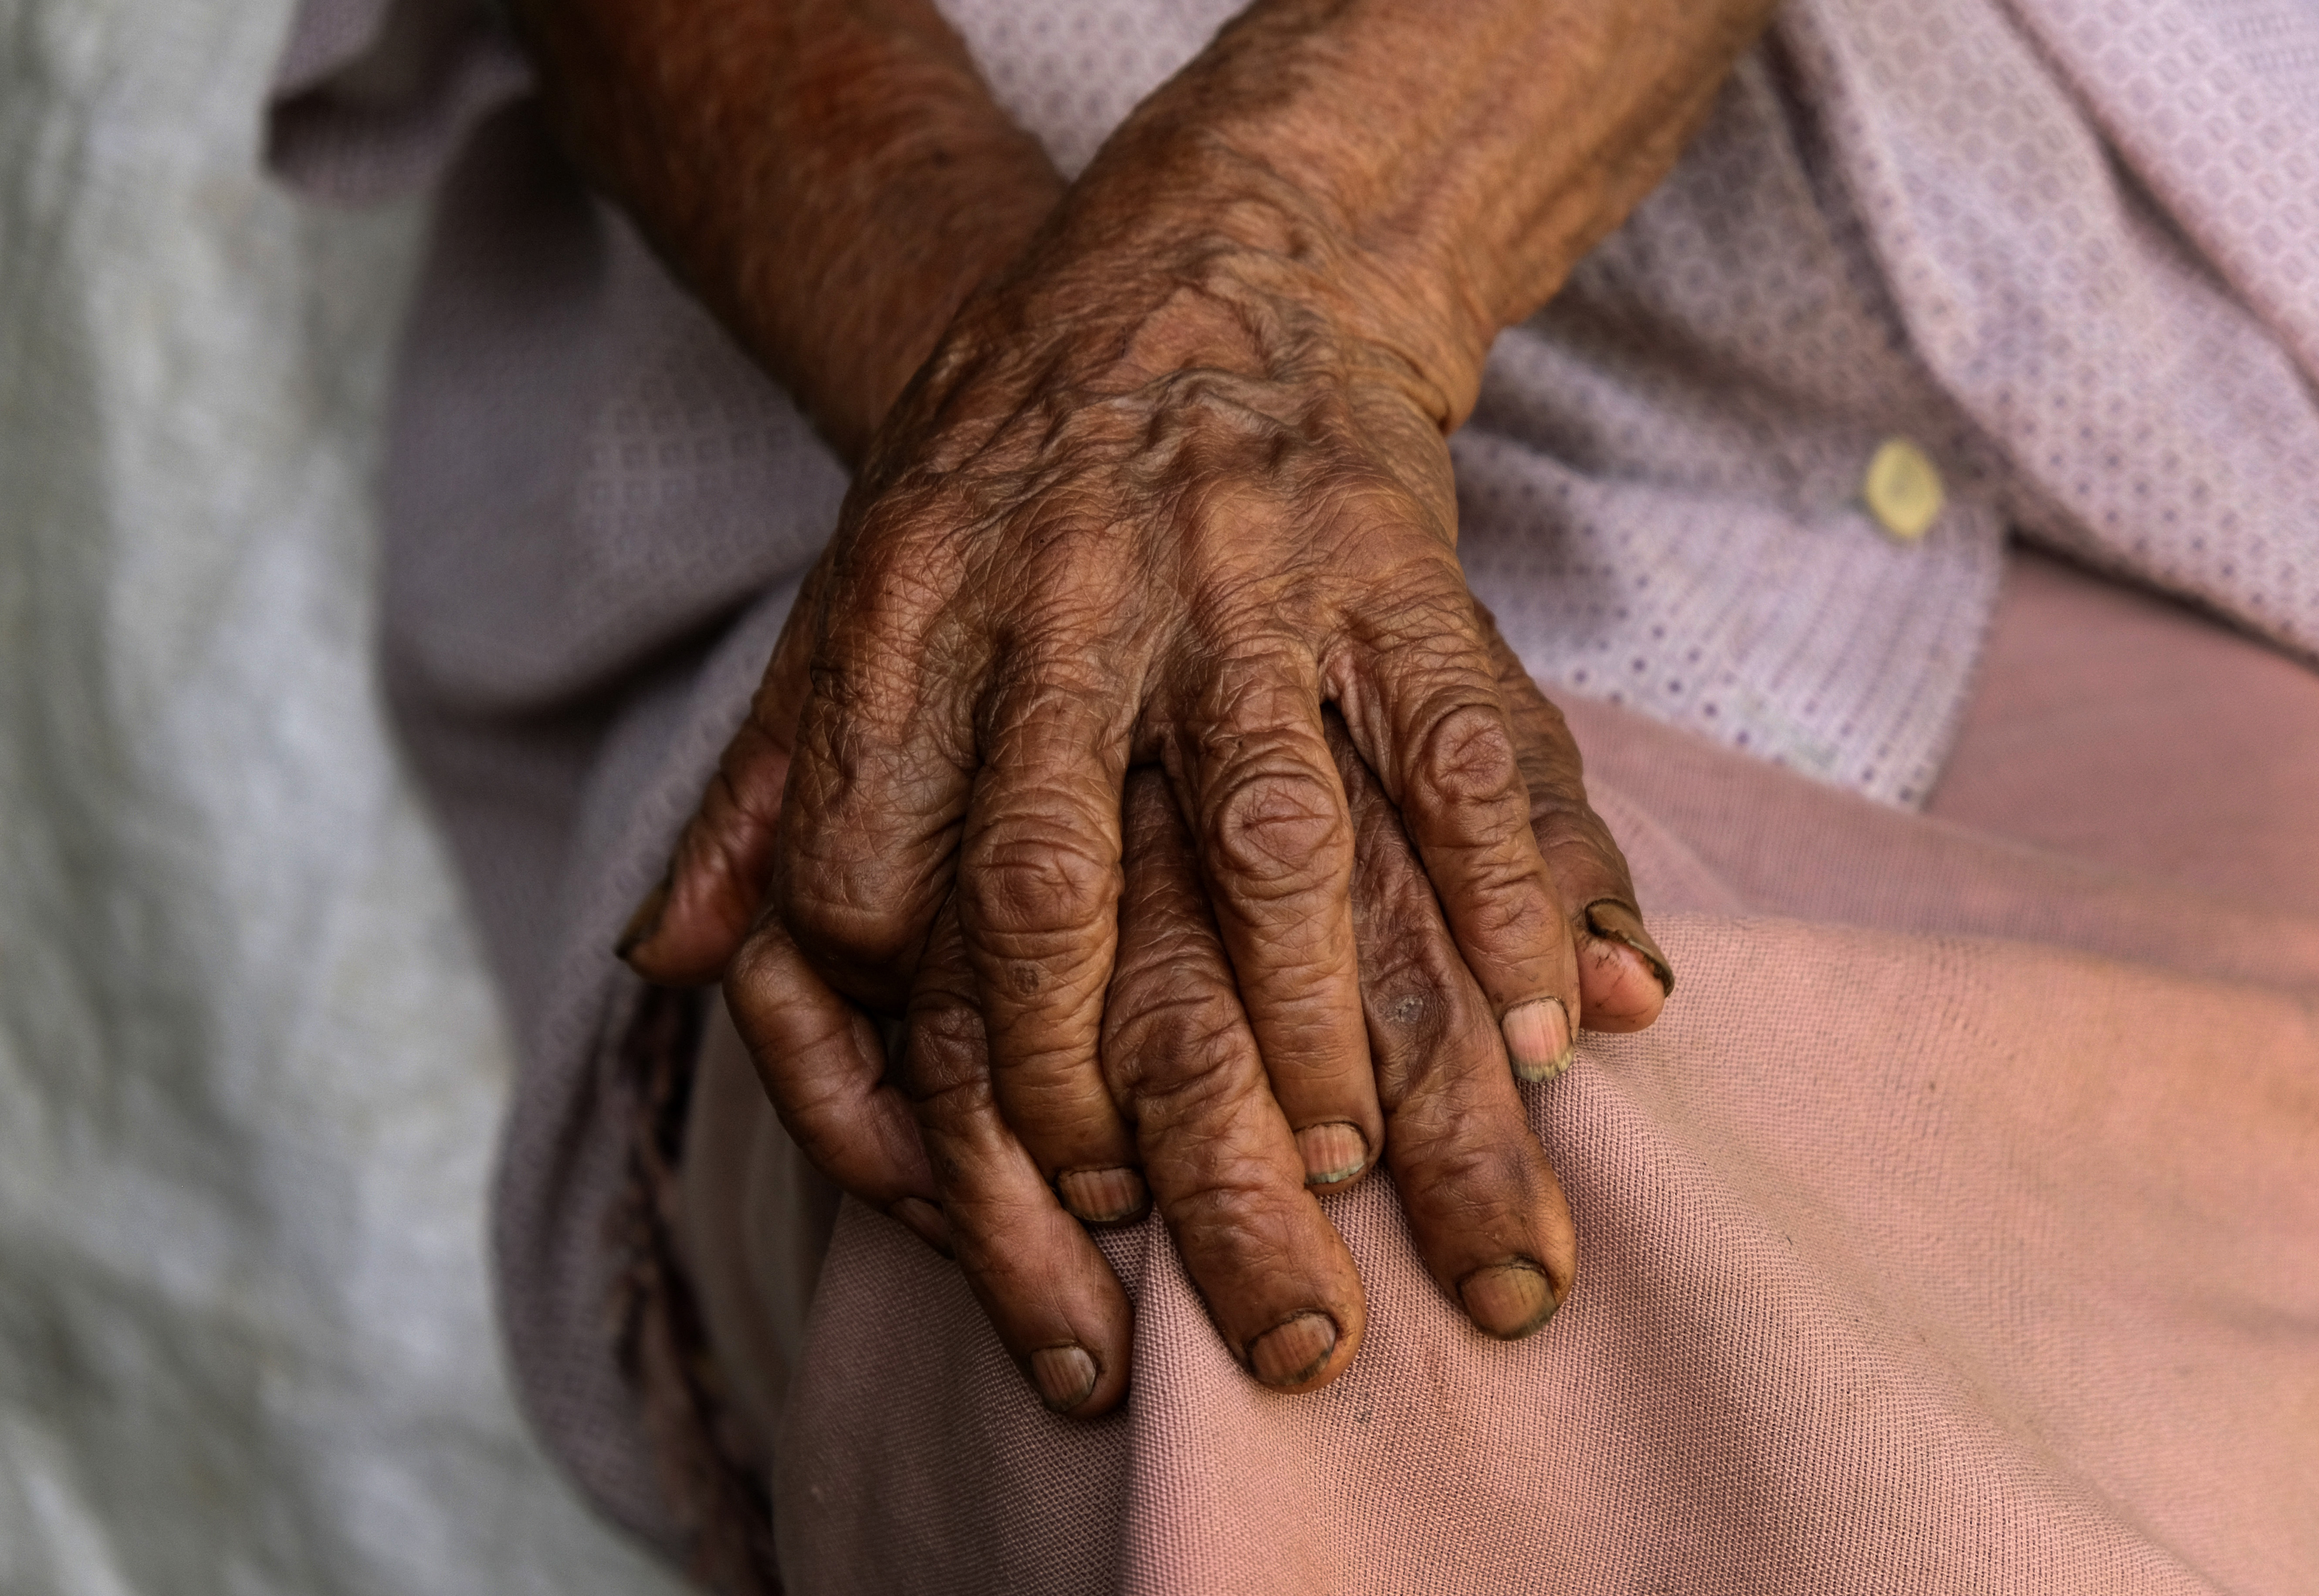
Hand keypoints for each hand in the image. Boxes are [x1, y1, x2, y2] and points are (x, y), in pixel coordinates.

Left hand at [619, 0, 1766, 1224]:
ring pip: (1263, 831)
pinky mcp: (1388, 564)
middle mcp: (1060, 601)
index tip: (984, 1162)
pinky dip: (1505, 892)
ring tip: (1348, 1162)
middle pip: (1050, 877)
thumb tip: (664, 967)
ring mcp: (1239, 581)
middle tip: (1151, 1219)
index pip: (873, 869)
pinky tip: (1542, 1023)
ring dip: (1309, 1015)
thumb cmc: (1008, 458)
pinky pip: (1453, 749)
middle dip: (1093, 1071)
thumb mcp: (849, 584)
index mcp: (908, 610)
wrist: (1207, 259)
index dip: (915, 1035)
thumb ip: (755, 788)